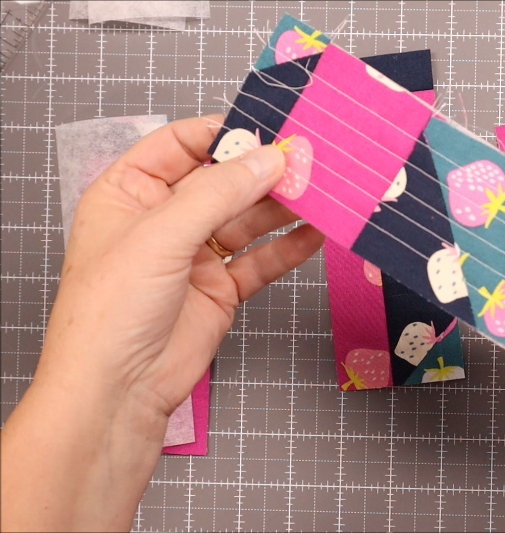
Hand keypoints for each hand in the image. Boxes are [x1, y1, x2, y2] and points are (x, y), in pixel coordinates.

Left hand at [0, 116, 323, 530]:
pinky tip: (316, 233)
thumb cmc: (112, 309)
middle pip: (222, 181)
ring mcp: (193, 255)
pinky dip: (288, 246)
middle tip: (309, 160)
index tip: (270, 130)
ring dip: (283, 207)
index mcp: (129, 192)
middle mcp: (162, 219)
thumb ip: (219, 192)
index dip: (224, 134)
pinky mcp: (220, 288)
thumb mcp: (161, 235)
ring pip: (247, 219)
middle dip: (264, 171)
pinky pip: (260, 258)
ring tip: (324, 192)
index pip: (180, 144)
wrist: (118, 391)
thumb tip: (270, 157)